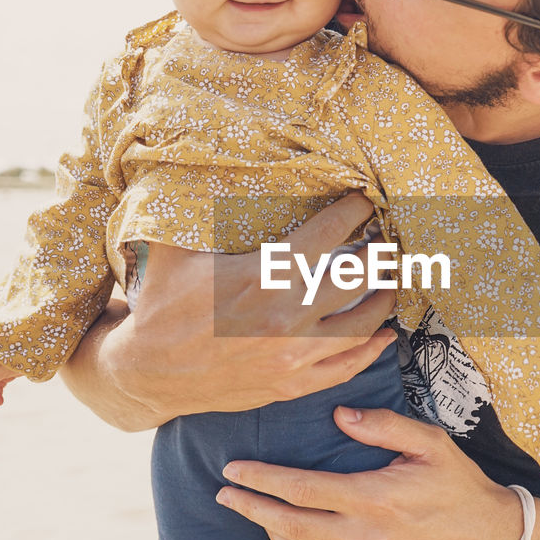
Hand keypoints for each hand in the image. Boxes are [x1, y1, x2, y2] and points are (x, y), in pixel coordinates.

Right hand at [86, 193, 396, 424]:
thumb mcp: (171, 249)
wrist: (146, 375)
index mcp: (264, 275)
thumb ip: (190, 206)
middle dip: (379, 252)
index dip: (355, 211)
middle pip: (358, 276)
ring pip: (362, 324)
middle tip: (389, 237)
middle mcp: (287, 315)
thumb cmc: (160, 307)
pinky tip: (384, 336)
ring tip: (393, 280)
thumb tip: (190, 156)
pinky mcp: (292, 384)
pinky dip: (371, 350)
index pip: (329, 232)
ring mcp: (294, 355)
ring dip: (385, 298)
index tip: (366, 198)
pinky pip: (347, 366)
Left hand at [216, 407, 524, 539]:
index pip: (300, 488)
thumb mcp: (430, 443)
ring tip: (259, 516)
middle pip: (290, 525)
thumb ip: (382, 425)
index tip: (232, 470)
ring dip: (273, 536)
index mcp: (376, 498)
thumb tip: (337, 415)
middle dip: (251, 508)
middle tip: (224, 495)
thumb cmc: (460, 486)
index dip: (260, 479)